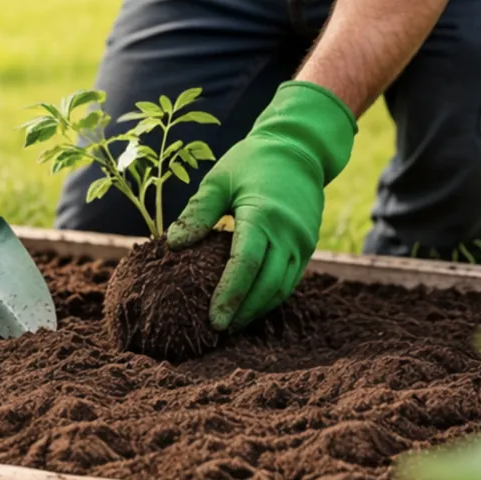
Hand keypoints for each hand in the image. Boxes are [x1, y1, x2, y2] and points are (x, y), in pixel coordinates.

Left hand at [167, 81, 356, 331]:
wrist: (299, 148)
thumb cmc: (251, 161)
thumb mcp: (218, 180)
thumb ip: (197, 213)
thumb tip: (173, 244)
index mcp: (264, 216)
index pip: (246, 265)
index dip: (229, 296)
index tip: (212, 320)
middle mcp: (289, 233)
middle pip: (267, 285)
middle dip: (243, 311)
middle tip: (217, 331)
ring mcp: (303, 242)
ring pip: (282, 287)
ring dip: (258, 309)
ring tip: (231, 325)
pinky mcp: (308, 246)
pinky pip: (290, 279)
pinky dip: (271, 296)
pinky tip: (249, 307)